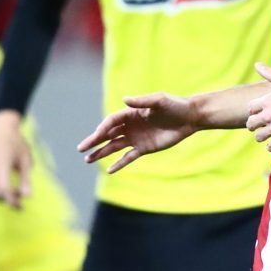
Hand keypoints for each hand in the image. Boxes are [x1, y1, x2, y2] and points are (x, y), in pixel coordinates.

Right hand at [0, 110, 31, 208]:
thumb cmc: (15, 142)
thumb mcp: (25, 159)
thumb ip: (26, 179)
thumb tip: (28, 196)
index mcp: (1, 164)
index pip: (5, 189)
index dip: (12, 201)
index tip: (20, 207)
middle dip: (8, 198)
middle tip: (19, 194)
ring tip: (12, 189)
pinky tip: (1, 185)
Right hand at [77, 93, 197, 172]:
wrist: (190, 118)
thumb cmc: (175, 105)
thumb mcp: (159, 100)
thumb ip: (142, 101)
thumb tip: (124, 99)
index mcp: (132, 113)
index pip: (112, 121)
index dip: (102, 128)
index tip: (95, 136)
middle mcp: (131, 126)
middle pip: (108, 134)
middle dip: (94, 141)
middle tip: (81, 149)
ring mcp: (137, 137)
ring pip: (115, 146)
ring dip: (102, 153)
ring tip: (88, 160)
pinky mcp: (145, 148)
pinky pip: (128, 157)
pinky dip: (119, 164)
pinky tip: (109, 171)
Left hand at [245, 64, 270, 150]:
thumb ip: (270, 73)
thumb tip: (257, 64)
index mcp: (268, 101)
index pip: (250, 108)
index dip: (253, 110)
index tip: (257, 112)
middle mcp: (268, 115)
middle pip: (251, 123)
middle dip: (253, 125)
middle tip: (257, 126)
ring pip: (259, 137)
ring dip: (261, 136)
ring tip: (266, 135)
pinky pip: (270, 147)